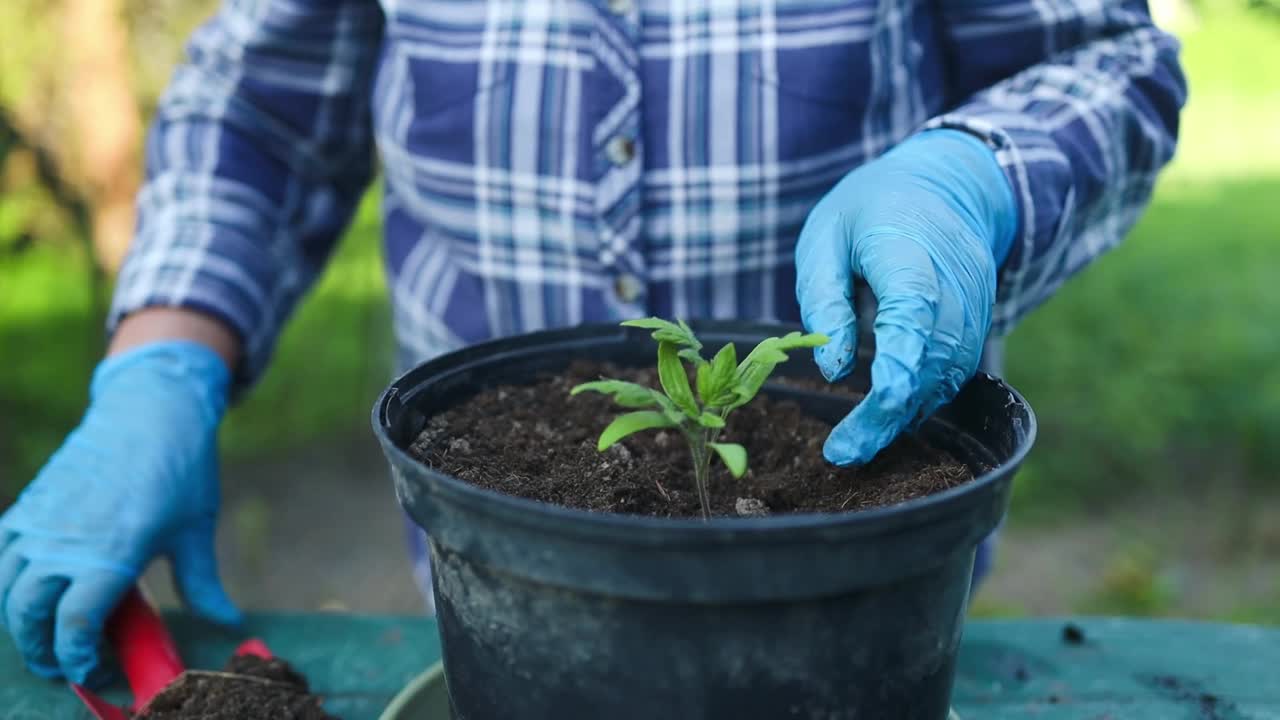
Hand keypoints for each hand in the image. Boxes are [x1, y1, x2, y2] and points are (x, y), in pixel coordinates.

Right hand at [0, 341, 240, 684]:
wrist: (149, 409)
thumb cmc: (180, 468)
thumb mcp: (196, 530)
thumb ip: (204, 584)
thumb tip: (229, 622)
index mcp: (111, 554)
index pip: (74, 626)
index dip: (78, 659)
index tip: (93, 672)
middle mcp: (65, 542)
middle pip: (29, 615)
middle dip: (42, 650)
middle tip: (65, 664)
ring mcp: (40, 522)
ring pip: (5, 588)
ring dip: (19, 621)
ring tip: (45, 636)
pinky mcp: (29, 505)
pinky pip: (0, 552)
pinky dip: (4, 580)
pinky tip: (27, 591)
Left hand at [795, 129, 1016, 464]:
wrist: (947, 183)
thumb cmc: (871, 209)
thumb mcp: (826, 238)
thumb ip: (824, 300)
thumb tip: (832, 370)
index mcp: (909, 251)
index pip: (912, 312)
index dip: (899, 363)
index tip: (875, 404)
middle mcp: (954, 284)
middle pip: (931, 358)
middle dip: (890, 412)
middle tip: (843, 452)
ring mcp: (974, 306)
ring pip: (948, 374)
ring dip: (906, 414)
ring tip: (856, 445)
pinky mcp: (979, 323)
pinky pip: (956, 371)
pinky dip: (924, 398)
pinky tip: (888, 417)